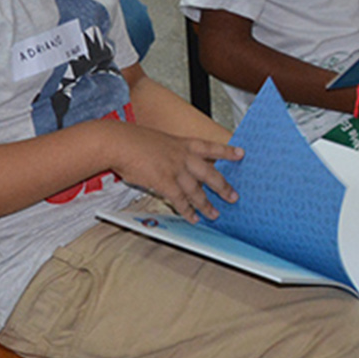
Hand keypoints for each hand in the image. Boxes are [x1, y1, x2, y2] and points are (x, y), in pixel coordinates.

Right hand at [109, 125, 240, 221]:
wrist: (117, 142)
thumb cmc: (130, 139)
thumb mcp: (155, 140)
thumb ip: (166, 152)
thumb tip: (167, 164)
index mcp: (181, 143)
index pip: (210, 147)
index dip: (227, 152)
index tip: (241, 153)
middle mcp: (183, 156)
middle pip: (210, 173)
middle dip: (224, 187)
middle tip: (233, 196)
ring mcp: (176, 170)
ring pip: (198, 191)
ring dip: (207, 205)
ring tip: (215, 214)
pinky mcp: (165, 182)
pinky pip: (180, 200)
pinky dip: (187, 211)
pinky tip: (193, 218)